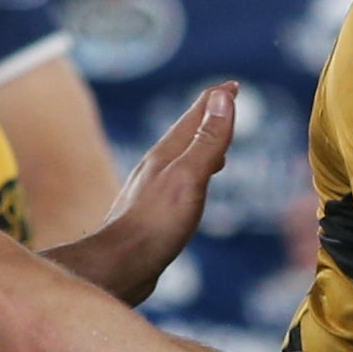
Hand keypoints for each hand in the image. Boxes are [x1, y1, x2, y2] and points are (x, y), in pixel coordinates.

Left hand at [72, 80, 239, 305]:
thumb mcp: (189, 177)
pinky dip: (194, 173)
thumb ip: (207, 140)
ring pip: (182, 157)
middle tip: (225, 105)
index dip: (216, 99)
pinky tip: (195, 185)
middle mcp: (158, 166)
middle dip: (208, 117)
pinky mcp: (153, 211)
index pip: (196, 116)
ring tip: (216, 143)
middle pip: (187, 133)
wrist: (120, 266)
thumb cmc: (156, 224)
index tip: (231, 85)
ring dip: (201, 145)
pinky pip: (179, 181)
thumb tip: (220, 97)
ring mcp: (153, 189)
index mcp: (167, 154)